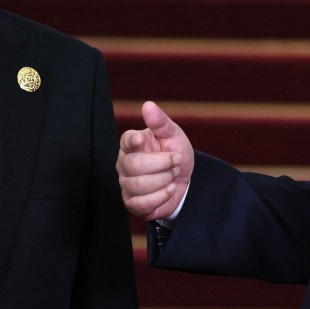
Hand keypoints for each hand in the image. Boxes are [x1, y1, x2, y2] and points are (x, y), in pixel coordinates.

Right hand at [117, 101, 193, 221]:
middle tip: (176, 161)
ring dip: (164, 180)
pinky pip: (142, 203)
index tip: (141, 141)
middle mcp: (124, 163)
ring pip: (139, 185)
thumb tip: (148, 105)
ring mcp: (126, 184)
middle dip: (162, 164)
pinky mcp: (132, 203)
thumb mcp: (173, 135)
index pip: (126, 140)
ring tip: (173, 176)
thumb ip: (160, 122)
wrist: (185, 180)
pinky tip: (169, 189)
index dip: (132, 141)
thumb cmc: (174, 153)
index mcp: (132, 143)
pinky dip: (161, 196)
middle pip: (134, 165)